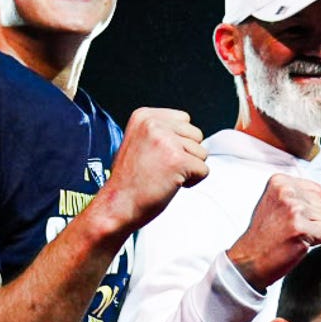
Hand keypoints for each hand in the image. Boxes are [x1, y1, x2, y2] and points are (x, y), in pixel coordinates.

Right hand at [96, 108, 207, 231]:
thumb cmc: (129, 180)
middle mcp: (154, 124)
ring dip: (188, 169)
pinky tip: (170, 185)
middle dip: (186, 154)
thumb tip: (190, 134)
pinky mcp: (178, 161)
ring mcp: (166, 141)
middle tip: (160, 169)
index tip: (158, 156)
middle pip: (196, 135)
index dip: (178, 142)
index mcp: (144, 116)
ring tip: (163, 176)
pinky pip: (204, 170)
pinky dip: (192, 182)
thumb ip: (162, 132)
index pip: (184, 120)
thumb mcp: (139, 141)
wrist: (117, 205)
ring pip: (202, 153)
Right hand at [227, 174, 320, 290]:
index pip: (320, 191)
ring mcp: (293, 209)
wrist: (249, 259)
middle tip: (294, 228)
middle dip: (316, 220)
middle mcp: (286, 192)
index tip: (293, 217)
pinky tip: (300, 242)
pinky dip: (319, 241)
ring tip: (296, 235)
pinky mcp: (300, 228)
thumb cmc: (263, 235)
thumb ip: (297, 194)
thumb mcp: (275, 202)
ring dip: (317, 231)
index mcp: (280, 182)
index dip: (311, 209)